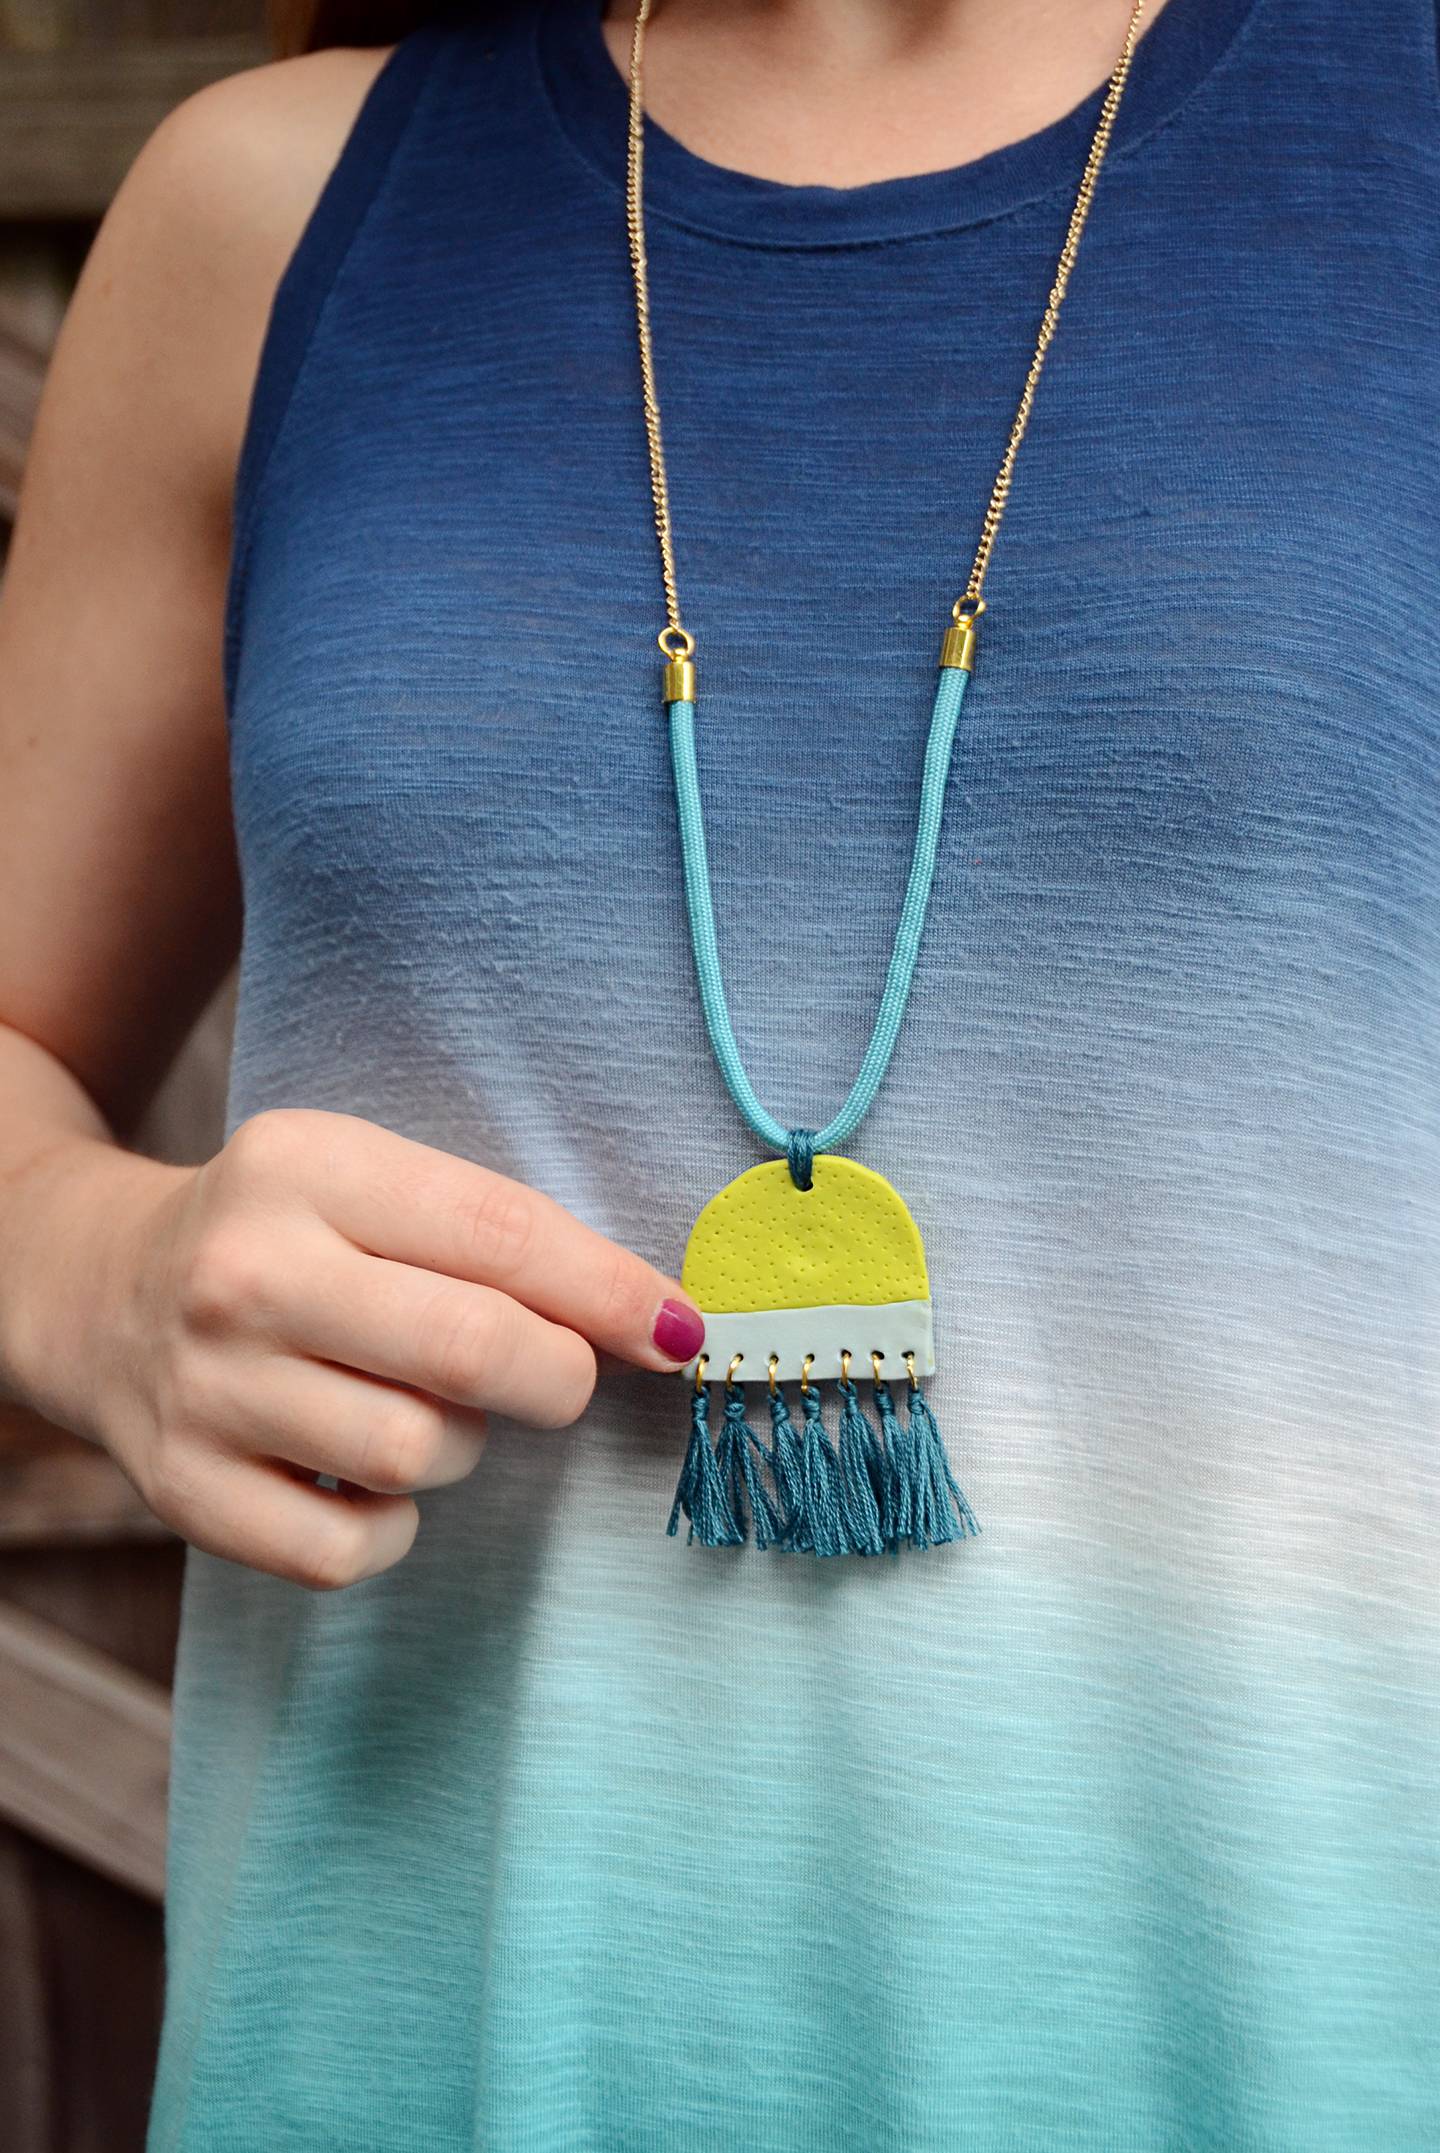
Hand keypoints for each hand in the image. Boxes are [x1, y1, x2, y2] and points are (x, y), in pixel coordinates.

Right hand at [53, 1108, 705, 1589]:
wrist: (102, 1290)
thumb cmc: (292, 1236)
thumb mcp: (374, 1183)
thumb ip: (506, 1237)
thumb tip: (666, 1325)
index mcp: (307, 1166)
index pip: (501, 1233)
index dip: (611, 1291)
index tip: (680, 1330)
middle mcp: (244, 1273)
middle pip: (473, 1351)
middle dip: (558, 1377)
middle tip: (559, 1378)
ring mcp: (205, 1387)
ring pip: (417, 1454)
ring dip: (459, 1447)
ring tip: (421, 1408)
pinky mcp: (184, 1491)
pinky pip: (348, 1550)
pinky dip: (390, 1530)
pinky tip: (366, 1479)